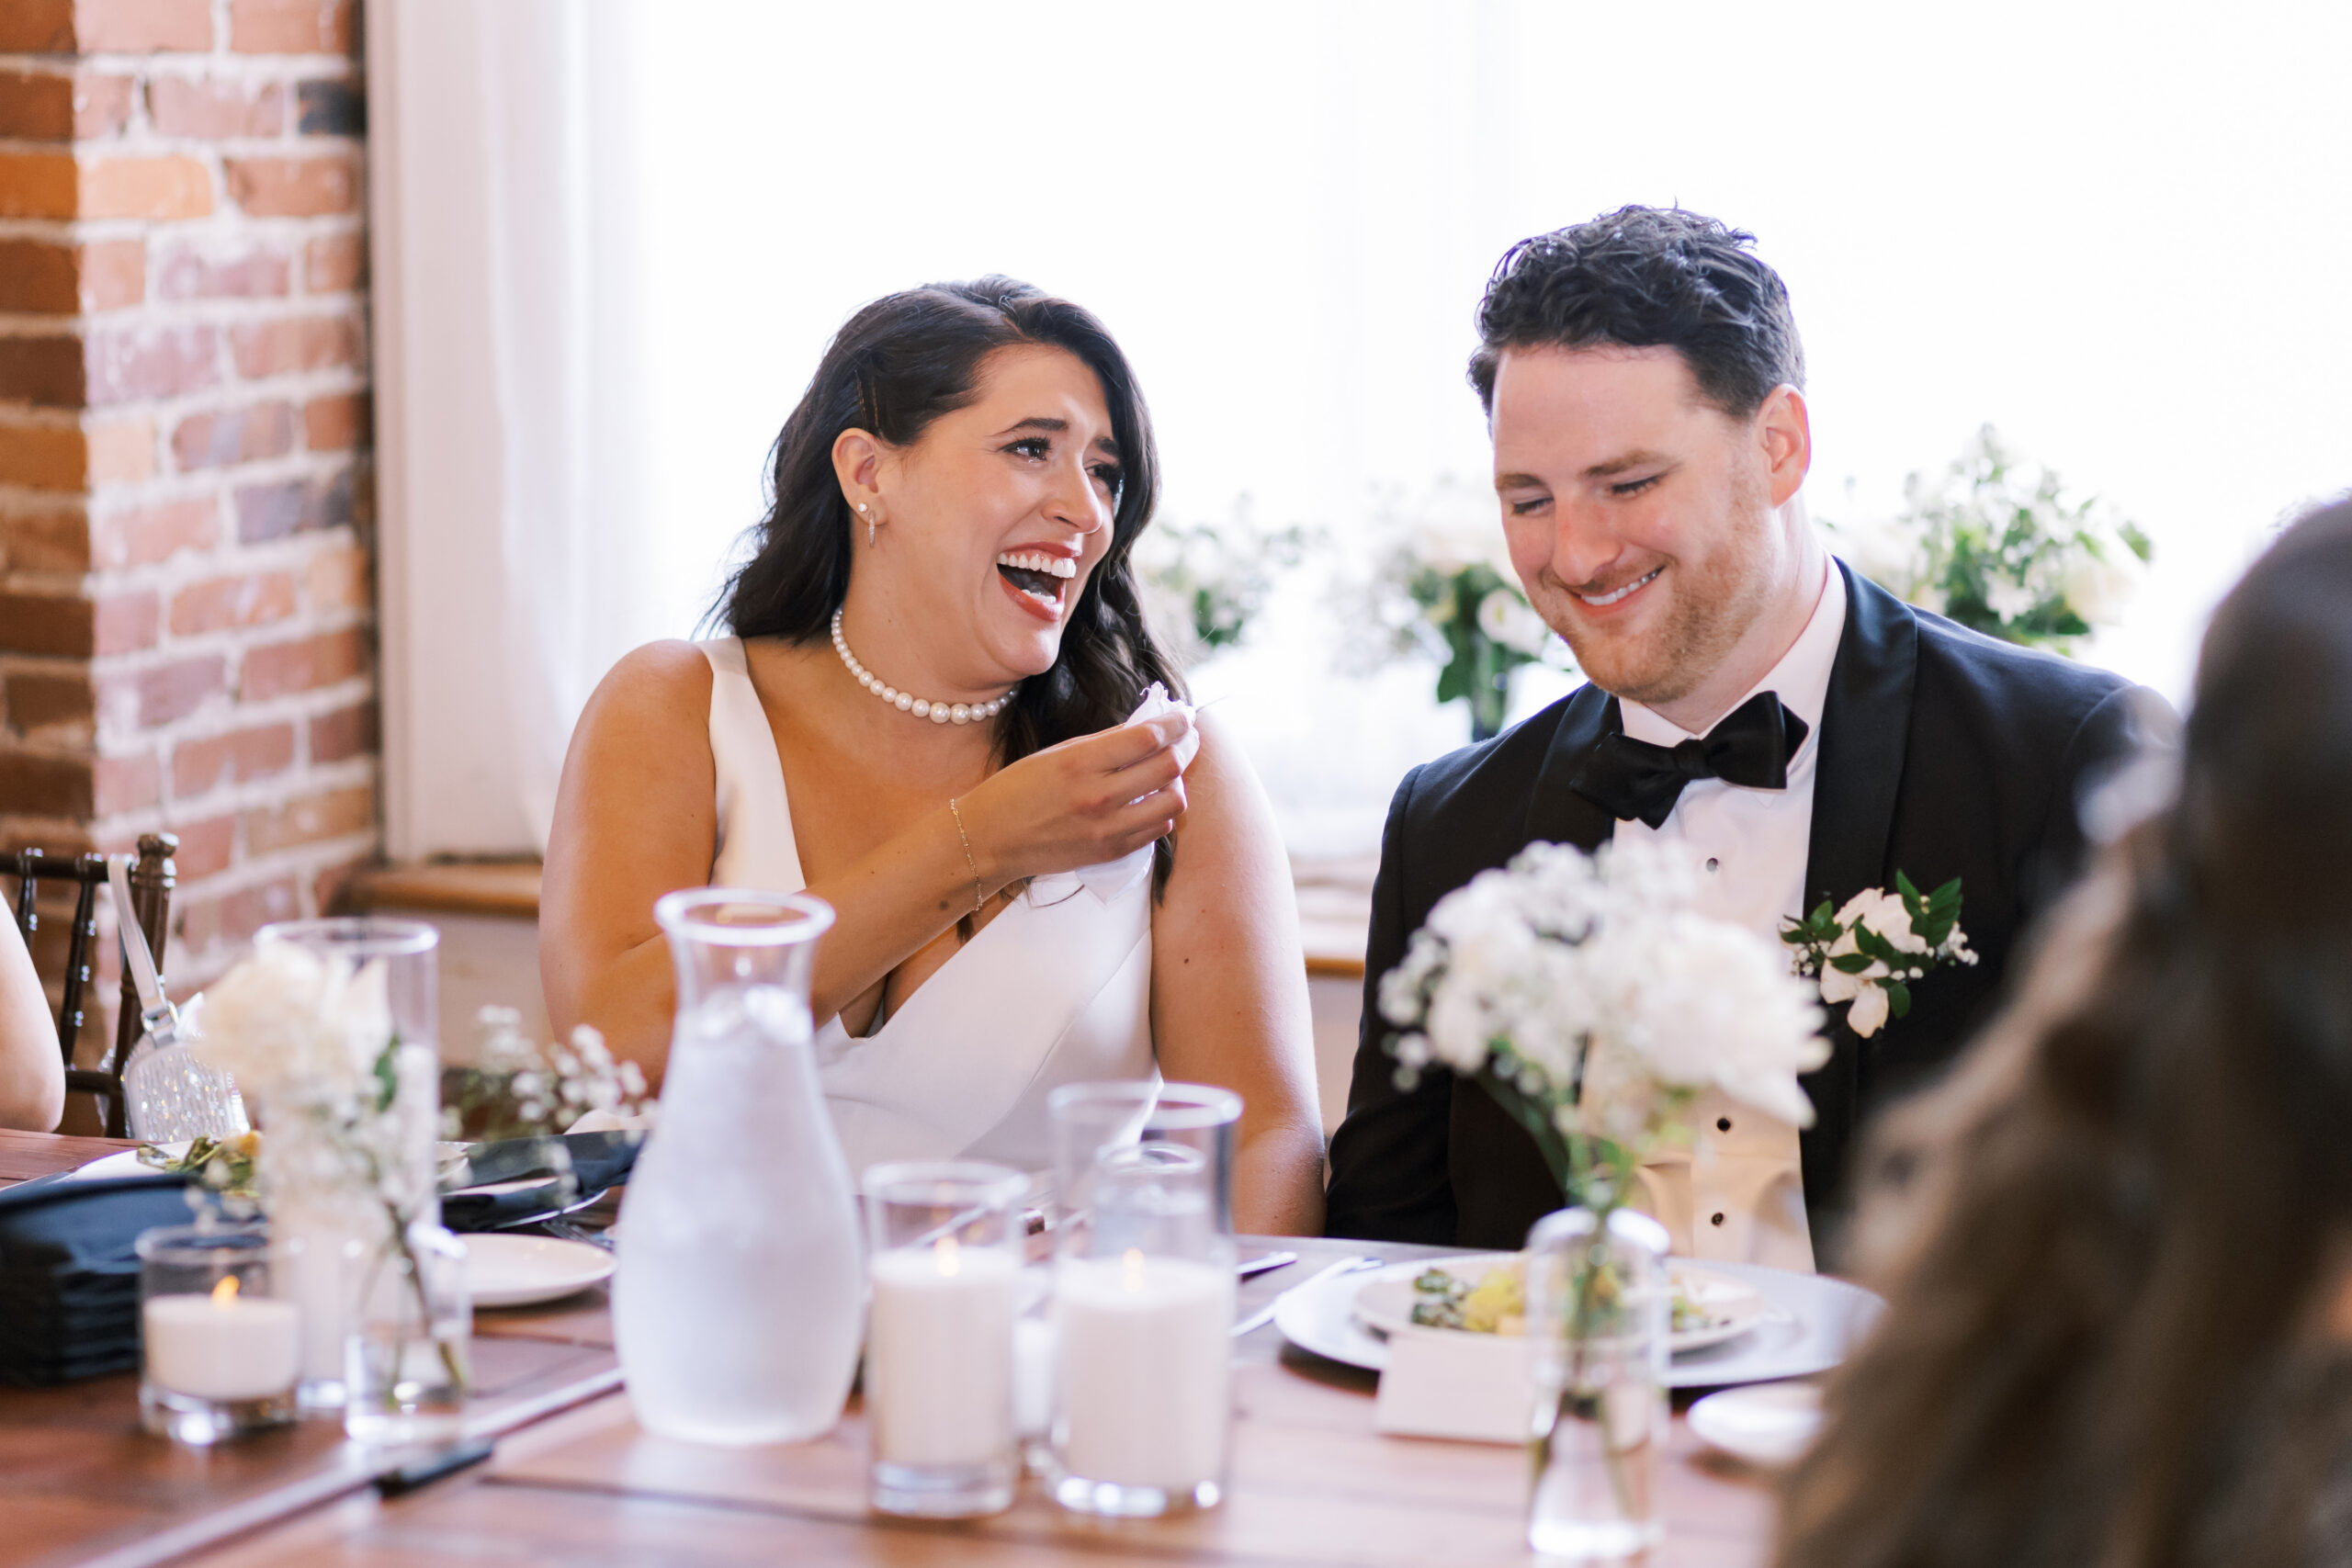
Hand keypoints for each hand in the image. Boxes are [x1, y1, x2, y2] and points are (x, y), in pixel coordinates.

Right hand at [958, 711, 1194, 882]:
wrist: (990, 839)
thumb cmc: (1018, 789)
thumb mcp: (1057, 753)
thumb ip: (1105, 742)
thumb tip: (1149, 727)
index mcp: (1081, 762)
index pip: (1148, 737)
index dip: (1176, 722)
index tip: (1183, 715)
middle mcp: (1098, 796)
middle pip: (1169, 766)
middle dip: (1187, 745)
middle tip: (1186, 737)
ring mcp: (1107, 828)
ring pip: (1173, 801)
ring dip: (1177, 782)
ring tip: (1167, 772)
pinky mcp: (1110, 852)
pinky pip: (1158, 828)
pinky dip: (1162, 810)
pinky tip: (1150, 800)